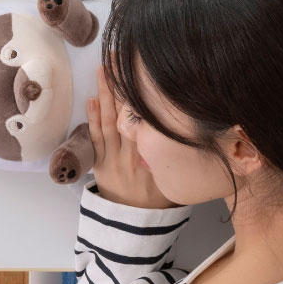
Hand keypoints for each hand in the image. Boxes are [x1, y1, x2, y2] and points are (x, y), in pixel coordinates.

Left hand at [87, 66, 178, 208]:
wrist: (135, 225)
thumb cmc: (160, 199)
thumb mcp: (176, 175)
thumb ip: (177, 152)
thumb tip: (190, 127)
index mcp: (152, 153)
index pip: (147, 117)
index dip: (143, 94)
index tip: (142, 72)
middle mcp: (133, 152)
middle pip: (126, 112)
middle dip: (122, 84)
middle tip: (118, 58)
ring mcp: (114, 158)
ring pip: (109, 121)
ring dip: (105, 94)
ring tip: (103, 70)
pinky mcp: (101, 164)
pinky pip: (96, 138)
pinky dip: (93, 118)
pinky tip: (92, 99)